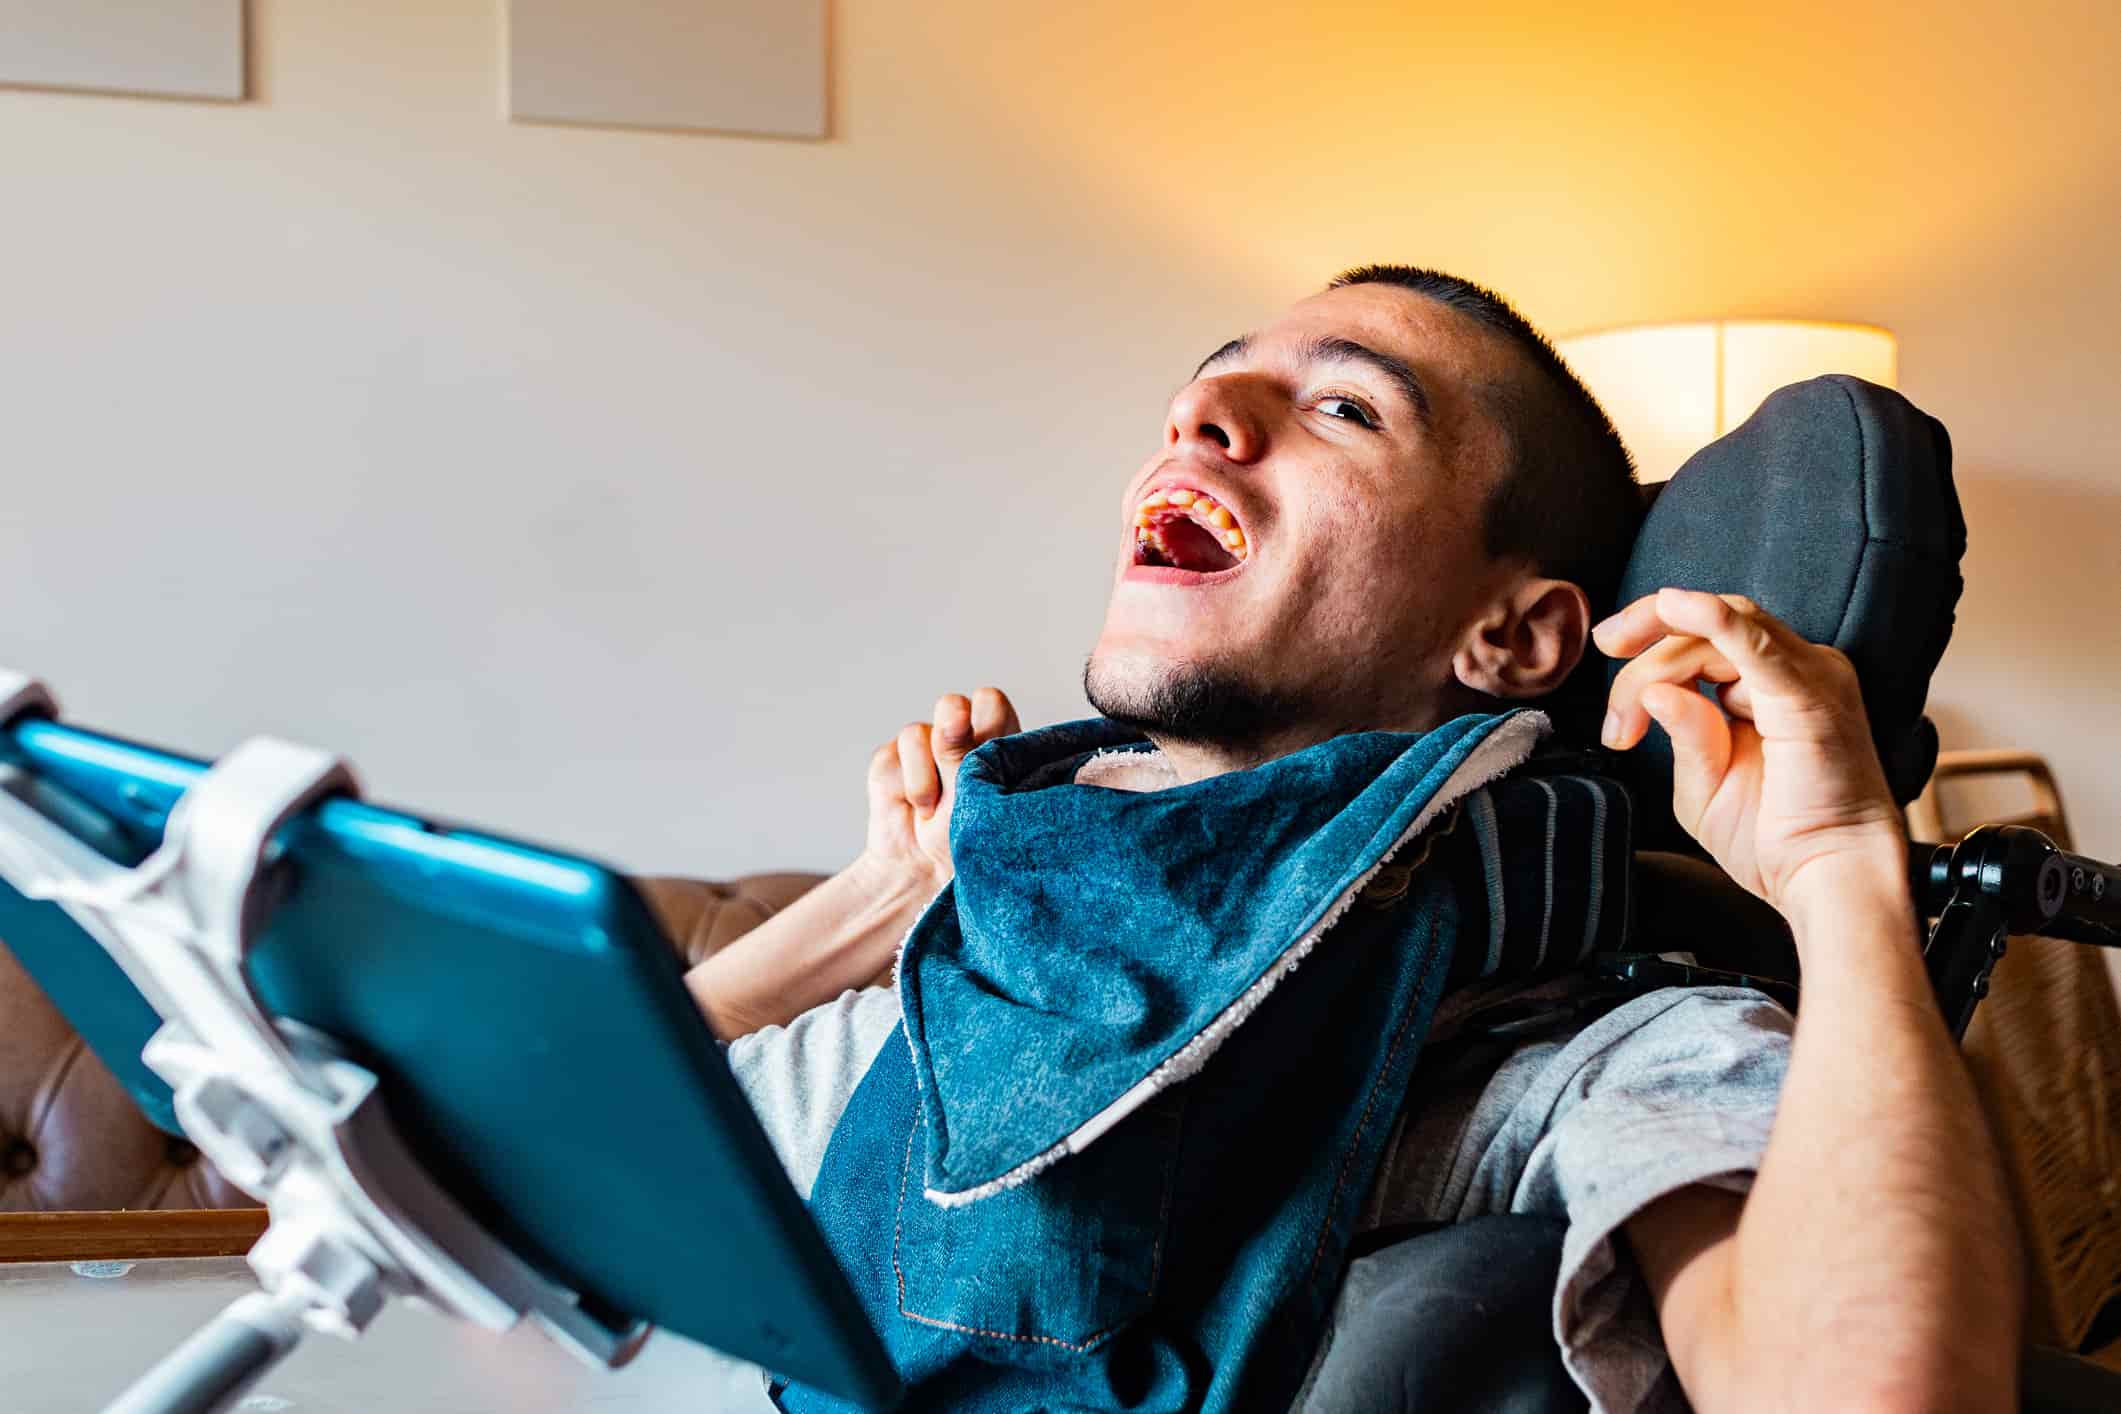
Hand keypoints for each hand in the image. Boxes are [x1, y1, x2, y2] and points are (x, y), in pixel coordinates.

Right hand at [857, 687, 1019, 892]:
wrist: (922, 871)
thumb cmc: (966, 843)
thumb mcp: (975, 803)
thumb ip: (966, 754)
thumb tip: (954, 714)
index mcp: (995, 742)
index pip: (991, 704)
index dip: (987, 723)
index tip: (986, 759)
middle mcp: (958, 737)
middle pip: (952, 706)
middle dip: (951, 741)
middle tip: (956, 779)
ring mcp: (923, 746)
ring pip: (917, 733)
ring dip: (926, 778)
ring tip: (934, 811)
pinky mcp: (892, 758)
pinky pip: (893, 754)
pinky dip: (907, 786)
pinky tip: (916, 809)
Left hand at [1594, 589, 1904, 919]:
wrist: (1829, 880)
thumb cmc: (1778, 839)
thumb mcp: (1705, 786)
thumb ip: (1683, 735)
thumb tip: (1659, 692)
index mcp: (1771, 686)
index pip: (1701, 642)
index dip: (1647, 661)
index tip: (1616, 713)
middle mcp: (1794, 670)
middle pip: (1702, 632)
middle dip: (1643, 661)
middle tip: (1616, 722)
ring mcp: (1805, 675)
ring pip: (1715, 631)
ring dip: (1658, 660)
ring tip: (1629, 715)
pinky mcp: (1805, 694)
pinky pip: (1754, 640)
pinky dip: (1712, 619)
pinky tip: (1675, 607)